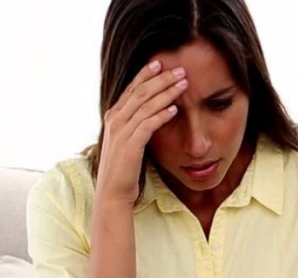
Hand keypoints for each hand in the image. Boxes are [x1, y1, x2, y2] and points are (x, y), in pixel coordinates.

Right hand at [95, 58, 188, 205]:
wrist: (113, 193)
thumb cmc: (124, 170)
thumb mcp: (128, 142)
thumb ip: (136, 126)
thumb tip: (151, 114)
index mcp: (114, 117)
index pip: (131, 89)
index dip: (145, 74)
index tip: (160, 63)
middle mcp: (115, 120)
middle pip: (140, 92)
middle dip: (161, 78)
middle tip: (180, 69)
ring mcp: (121, 132)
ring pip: (145, 105)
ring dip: (166, 92)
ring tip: (183, 83)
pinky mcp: (130, 145)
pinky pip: (148, 124)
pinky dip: (161, 115)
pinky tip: (175, 109)